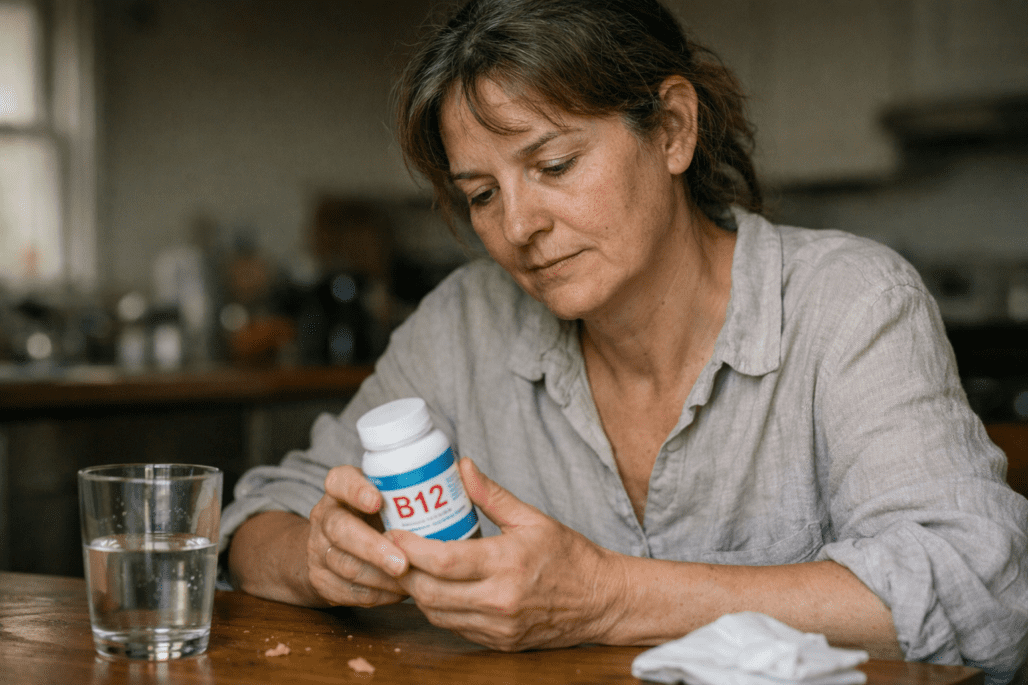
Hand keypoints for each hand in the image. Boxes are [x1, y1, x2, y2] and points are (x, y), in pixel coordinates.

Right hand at [306, 465, 409, 606]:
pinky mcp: (321, 580)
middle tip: (403, 563)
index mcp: (341, 489)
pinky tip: (400, 592)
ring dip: (381, 577)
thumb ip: (417, 486)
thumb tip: (464, 469)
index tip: (376, 500)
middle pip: (340, 530)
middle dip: (373, 548)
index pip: (340, 481)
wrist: (337, 549)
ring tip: (412, 581)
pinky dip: (378, 594)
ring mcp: (318, 549)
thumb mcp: (389, 495)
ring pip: (345, 565)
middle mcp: (326, 516)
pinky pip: (348, 591)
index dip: (355, 490)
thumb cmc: (379, 516)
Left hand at [389, 458, 627, 650]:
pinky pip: (454, 627)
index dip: (411, 547)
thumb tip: (462, 466)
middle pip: (430, 592)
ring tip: (409, 567)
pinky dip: (438, 608)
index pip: (444, 560)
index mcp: (508, 563)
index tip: (395, 532)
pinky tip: (436, 588)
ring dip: (416, 592)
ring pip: (436, 614)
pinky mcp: (498, 642)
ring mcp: (498, 626)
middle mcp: (500, 600)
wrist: (600, 600)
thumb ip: (491, 495)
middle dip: (403, 571)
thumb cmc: (569, 556)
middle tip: (392, 550)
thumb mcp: (532, 518)